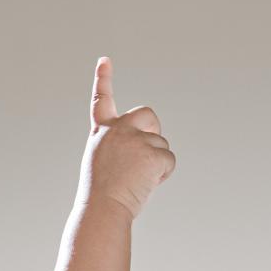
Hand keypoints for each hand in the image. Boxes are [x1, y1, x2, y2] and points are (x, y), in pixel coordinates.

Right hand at [75, 56, 175, 219]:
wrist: (102, 210)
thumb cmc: (101, 197)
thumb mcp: (103, 165)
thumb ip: (121, 150)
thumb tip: (149, 153)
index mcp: (101, 134)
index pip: (101, 101)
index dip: (103, 79)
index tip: (104, 61)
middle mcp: (118, 130)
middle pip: (147, 115)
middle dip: (153, 129)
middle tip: (146, 153)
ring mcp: (135, 139)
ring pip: (161, 144)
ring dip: (156, 163)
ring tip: (136, 180)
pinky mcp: (152, 153)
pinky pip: (169, 160)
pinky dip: (163, 173)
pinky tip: (147, 183)